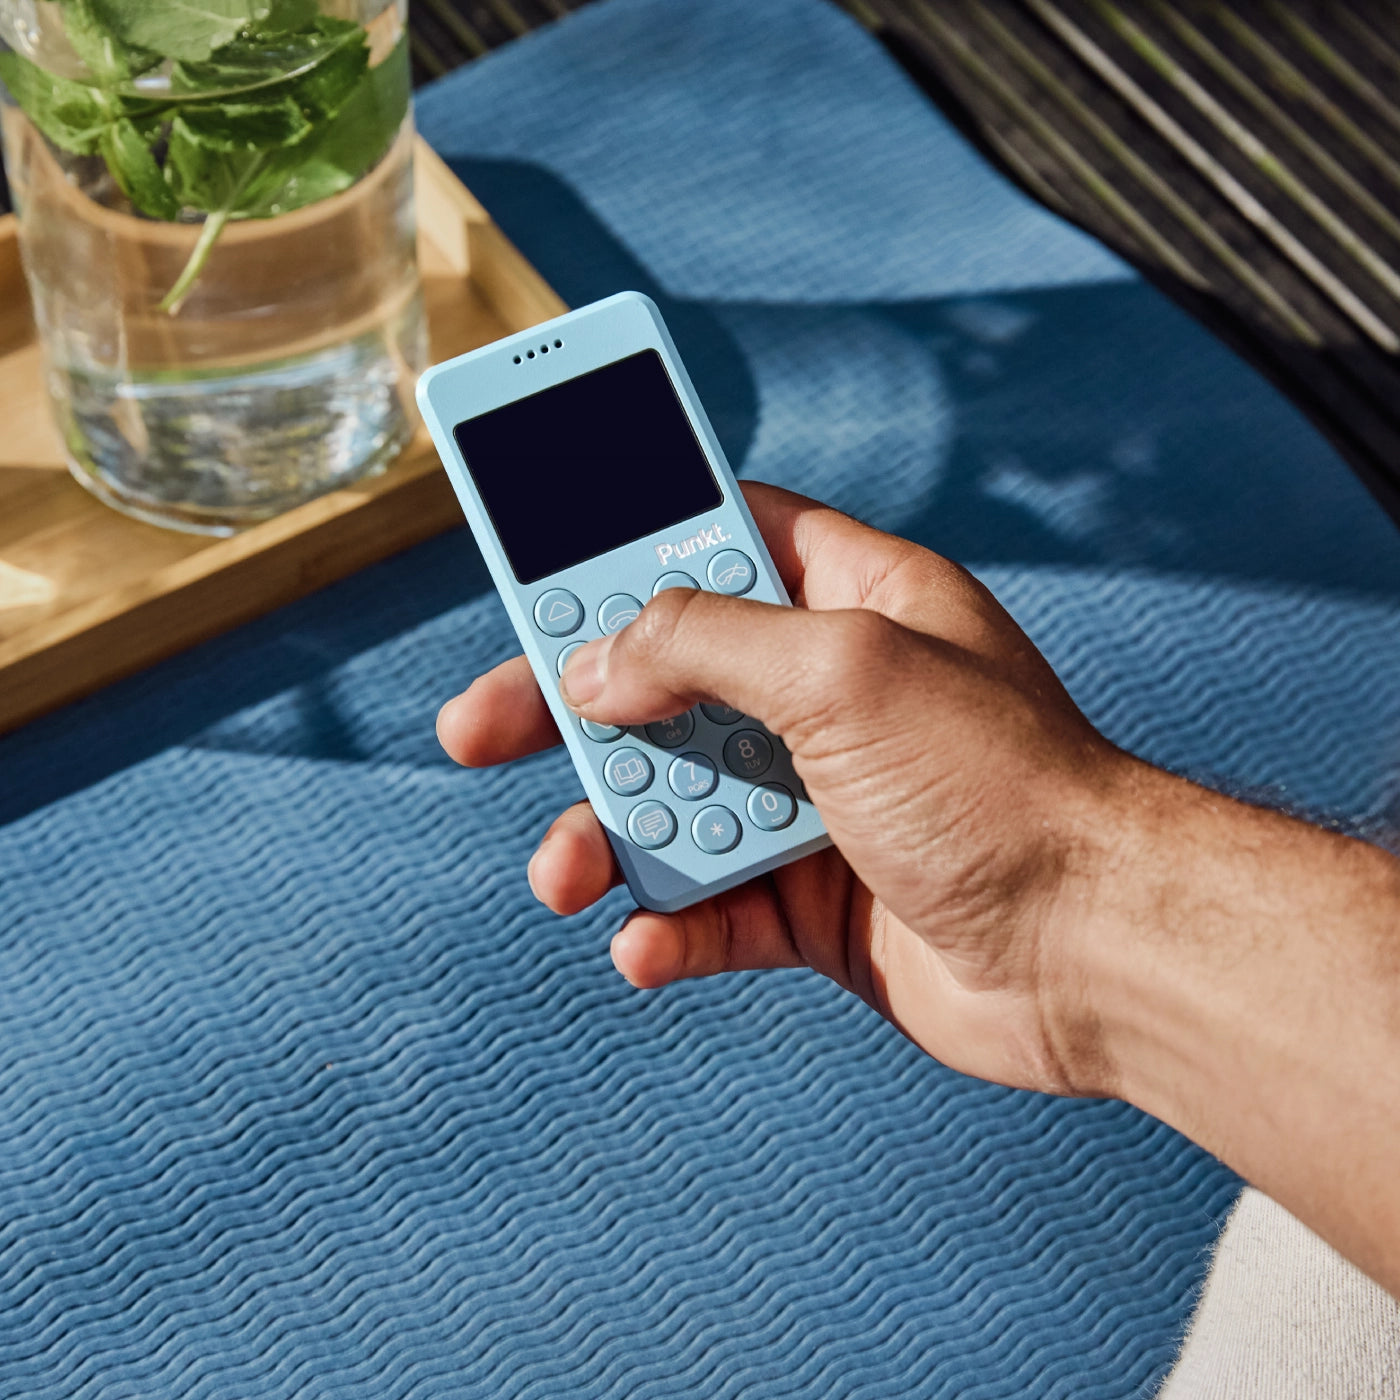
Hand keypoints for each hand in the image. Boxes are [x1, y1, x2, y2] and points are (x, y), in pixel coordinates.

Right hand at [437, 483, 1141, 1096]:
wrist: (1098, 953)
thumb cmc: (1002, 785)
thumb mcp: (842, 670)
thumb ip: (701, 644)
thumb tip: (595, 666)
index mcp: (853, 601)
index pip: (720, 534)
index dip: (628, 528)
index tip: (540, 535)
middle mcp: (831, 694)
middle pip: (664, 678)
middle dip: (566, 706)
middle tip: (474, 726)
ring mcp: (821, 799)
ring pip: (672, 801)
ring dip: (604, 836)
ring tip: (563, 875)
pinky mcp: (816, 900)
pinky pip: (711, 907)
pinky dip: (669, 926)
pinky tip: (646, 944)